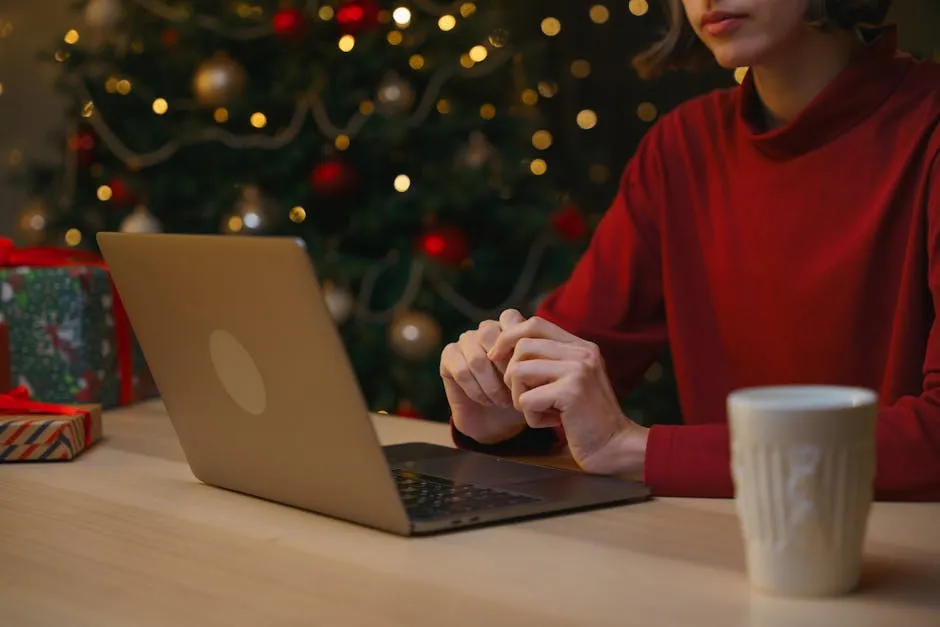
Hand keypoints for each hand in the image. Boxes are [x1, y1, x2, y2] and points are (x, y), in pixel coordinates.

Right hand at [440, 310, 527, 443]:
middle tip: (514, 390)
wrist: (498, 421)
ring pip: (477, 358)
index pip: (509, 317)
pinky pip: (462, 371)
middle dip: (504, 368)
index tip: (527, 368)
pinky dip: (477, 390)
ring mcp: (464, 342)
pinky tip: (486, 401)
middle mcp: (484, 330)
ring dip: (491, 385)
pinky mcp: (448, 357)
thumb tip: (535, 351)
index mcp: (506, 327)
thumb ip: (534, 358)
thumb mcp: (534, 376)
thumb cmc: (520, 394)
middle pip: (489, 335)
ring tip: (502, 401)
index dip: (517, 341)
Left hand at [489, 312, 647, 477]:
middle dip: (511, 375)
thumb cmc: (586, 418)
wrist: (615, 447)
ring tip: (539, 411)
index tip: (496, 357)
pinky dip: (532, 417)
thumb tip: (508, 337)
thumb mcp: (569, 380)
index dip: (509, 337)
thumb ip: (547, 360)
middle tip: (524, 398)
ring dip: (520, 397)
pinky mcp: (572, 391)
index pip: (535, 324)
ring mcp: (578, 369)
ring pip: (519, 370)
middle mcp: (582, 352)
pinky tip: (551, 423)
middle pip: (522, 345)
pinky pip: (527, 399)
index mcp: (581, 346)